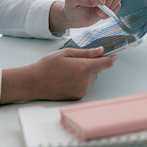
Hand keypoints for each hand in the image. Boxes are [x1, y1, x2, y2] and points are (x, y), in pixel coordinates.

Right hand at [0, 47, 116, 102]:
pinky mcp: (78, 96)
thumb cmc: (47, 66)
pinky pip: (86, 85)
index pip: (107, 63)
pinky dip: (81, 81)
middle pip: (98, 70)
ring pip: (92, 78)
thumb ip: (86, 53)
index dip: (111, 57)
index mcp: (84, 68)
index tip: (113, 54)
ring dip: (86, 73)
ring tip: (68, 71)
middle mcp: (86, 80)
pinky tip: (68, 79)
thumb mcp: (66, 53)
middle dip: (92, 64)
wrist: (33, 83)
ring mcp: (83, 90)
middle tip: (76, 61)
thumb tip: (101, 50)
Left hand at [49, 0, 122, 32]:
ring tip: (99, 13)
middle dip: (108, 2)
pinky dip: (112, 12)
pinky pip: (118, 4)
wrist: (76, 17)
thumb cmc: (72, 7)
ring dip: (110, 8)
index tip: (101, 2)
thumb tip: (94, 1)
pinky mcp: (112, 0)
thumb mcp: (70, 2)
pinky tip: (102, 15)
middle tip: (98, 11)